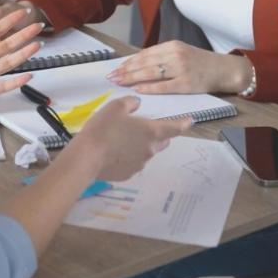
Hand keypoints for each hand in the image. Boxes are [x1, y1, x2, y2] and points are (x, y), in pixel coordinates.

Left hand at [0, 0, 41, 111]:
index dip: (9, 20)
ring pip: (10, 62)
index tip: (22, 11)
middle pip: (9, 44)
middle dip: (23, 35)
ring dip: (24, 54)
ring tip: (37, 45)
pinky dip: (16, 82)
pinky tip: (29, 75)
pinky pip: (4, 85)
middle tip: (38, 25)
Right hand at [65, 97, 191, 181]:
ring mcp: (140, 164)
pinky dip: (128, 157)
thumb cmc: (104, 128)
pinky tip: (113, 153)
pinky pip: (133, 163)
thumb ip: (130, 103)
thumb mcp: (115, 107)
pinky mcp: (129, 174)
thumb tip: (137, 105)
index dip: (184, 123)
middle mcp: (151, 149)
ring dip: (140, 146)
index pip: (175, 128)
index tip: (190, 121)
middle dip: (157, 134)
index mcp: (152, 132)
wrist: (87, 157)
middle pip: (162, 141)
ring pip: (147, 152)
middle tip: (142, 127)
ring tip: (121, 140)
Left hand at [107, 40, 251, 94]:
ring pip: (151, 73)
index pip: (145, 53)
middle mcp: (175, 55)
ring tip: (119, 82)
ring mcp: (181, 69)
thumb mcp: (181, 53)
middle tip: (111, 77)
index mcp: (172, 46)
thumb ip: (163, 57)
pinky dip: (149, 88)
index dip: (128, 61)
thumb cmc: (201, 63)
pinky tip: (137, 89)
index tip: (116, 67)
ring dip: (132, 78)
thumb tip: (138, 65)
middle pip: (144, 63)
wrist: (224, 69)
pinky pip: (164, 86)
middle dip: (125, 70)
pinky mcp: (186, 84)